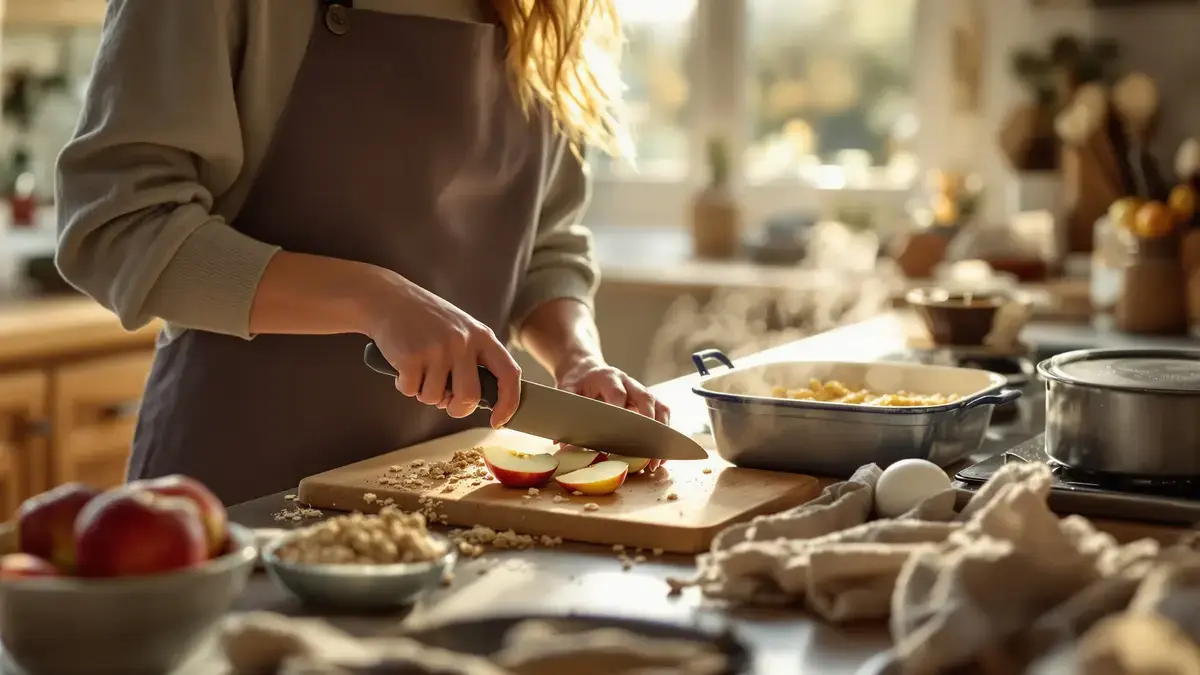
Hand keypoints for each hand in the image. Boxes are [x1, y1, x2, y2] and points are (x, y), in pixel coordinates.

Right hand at [364, 272, 520, 427]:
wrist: (389, 299)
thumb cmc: (427, 320)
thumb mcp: (462, 330)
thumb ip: (475, 359)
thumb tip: (481, 400)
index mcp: (482, 336)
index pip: (509, 374)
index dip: (508, 403)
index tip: (497, 421)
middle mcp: (463, 342)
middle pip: (469, 396)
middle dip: (457, 409)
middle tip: (446, 403)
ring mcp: (437, 349)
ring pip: (435, 398)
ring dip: (425, 393)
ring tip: (420, 370)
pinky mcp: (411, 357)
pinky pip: (411, 391)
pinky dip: (404, 386)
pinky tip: (403, 366)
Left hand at [555, 355, 670, 471]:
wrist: (585, 368)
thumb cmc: (575, 382)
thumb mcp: (565, 393)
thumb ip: (566, 415)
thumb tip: (563, 446)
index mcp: (607, 377)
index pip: (617, 394)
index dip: (620, 413)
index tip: (620, 434)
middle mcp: (628, 382)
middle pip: (646, 399)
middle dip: (648, 427)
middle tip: (646, 451)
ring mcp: (640, 390)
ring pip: (659, 407)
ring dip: (661, 433)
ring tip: (658, 459)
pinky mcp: (646, 400)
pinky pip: (662, 413)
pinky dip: (664, 432)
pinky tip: (661, 453)